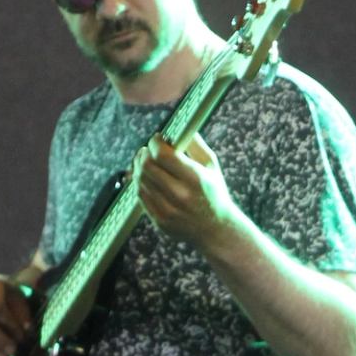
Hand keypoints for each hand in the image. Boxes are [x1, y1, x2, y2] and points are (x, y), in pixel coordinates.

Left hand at [137, 135, 236, 249]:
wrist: (216, 230)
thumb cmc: (214, 192)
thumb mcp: (211, 166)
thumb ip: (195, 144)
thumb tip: (180, 125)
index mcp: (194, 178)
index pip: (163, 155)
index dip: (155, 142)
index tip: (157, 138)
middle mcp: (180, 195)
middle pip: (147, 167)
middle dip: (144, 154)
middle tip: (147, 149)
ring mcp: (168, 210)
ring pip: (140, 181)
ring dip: (138, 167)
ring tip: (144, 162)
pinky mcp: (160, 221)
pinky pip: (140, 197)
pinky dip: (139, 184)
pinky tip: (145, 178)